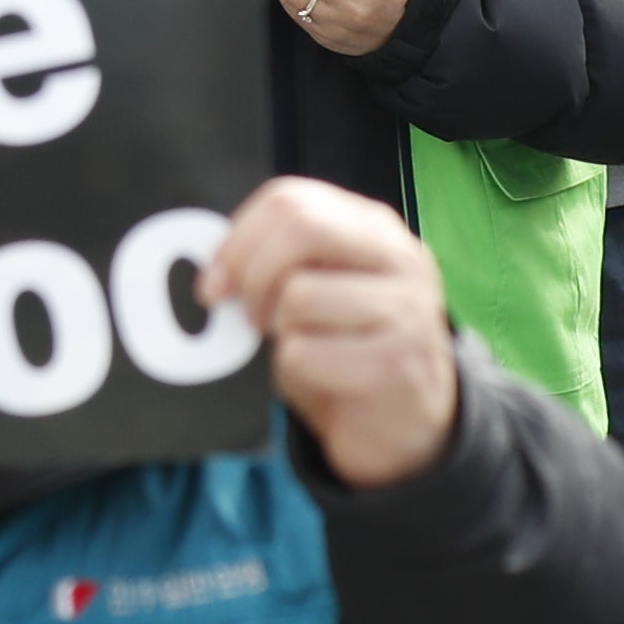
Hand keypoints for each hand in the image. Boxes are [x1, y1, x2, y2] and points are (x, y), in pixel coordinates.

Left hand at [201, 176, 458, 484]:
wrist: (408, 424)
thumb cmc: (349, 348)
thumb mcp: (323, 288)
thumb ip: (283, 263)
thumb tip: (216, 272)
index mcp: (376, 229)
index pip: (291, 199)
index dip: (238, 238)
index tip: (215, 280)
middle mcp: (401, 259)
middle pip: (301, 229)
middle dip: (252, 273)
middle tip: (246, 315)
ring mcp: (407, 311)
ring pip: (298, 296)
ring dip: (280, 331)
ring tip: (302, 348)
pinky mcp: (397, 366)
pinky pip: (305, 354)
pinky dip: (294, 372)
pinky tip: (322, 379)